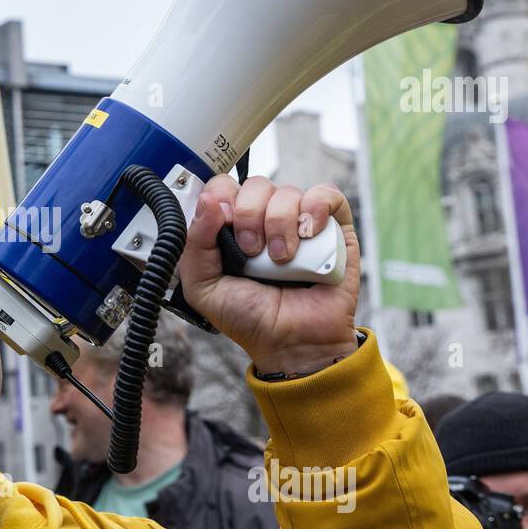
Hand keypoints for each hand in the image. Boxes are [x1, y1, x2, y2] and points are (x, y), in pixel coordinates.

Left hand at [178, 176, 359, 375]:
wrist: (291, 343)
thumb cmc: (250, 318)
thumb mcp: (203, 287)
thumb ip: (194, 244)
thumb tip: (209, 202)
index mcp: (232, 228)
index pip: (223, 187)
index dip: (221, 199)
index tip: (224, 226)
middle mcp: (265, 219)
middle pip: (255, 185)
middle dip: (249, 217)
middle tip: (252, 252)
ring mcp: (299, 221)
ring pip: (287, 191)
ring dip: (280, 225)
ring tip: (282, 259)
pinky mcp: (334, 227)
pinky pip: (327, 194)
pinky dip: (315, 209)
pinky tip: (309, 235)